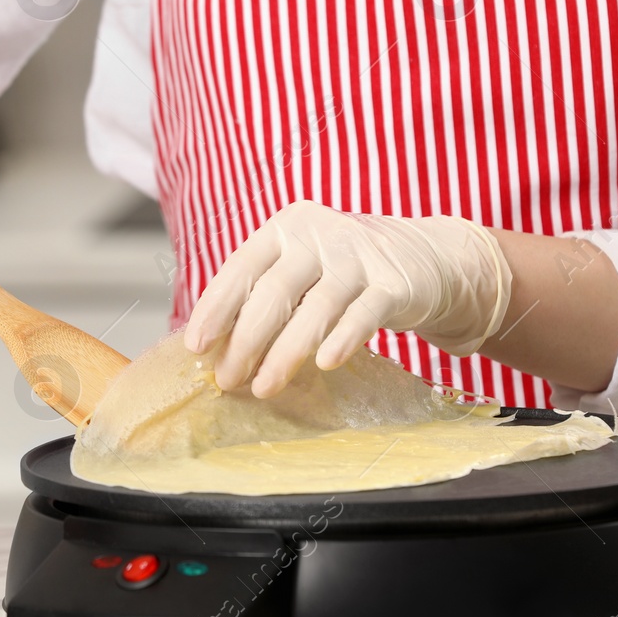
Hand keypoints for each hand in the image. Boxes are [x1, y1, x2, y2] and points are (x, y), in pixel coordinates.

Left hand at [183, 200, 512, 396]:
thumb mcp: (299, 269)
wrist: (421, 256)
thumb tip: (215, 348)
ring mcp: (358, 256)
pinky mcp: (393, 282)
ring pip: (316, 307)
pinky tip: (324, 363)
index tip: (197, 345)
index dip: (216, 307)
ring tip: (264, 387)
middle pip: (275, 291)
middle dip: (246, 340)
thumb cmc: (342, 271)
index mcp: (285, 229)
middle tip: (228, 379)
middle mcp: (319, 235)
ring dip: (286, 352)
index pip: (242, 266)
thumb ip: (263, 296)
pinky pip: (363, 313)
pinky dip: (342, 338)